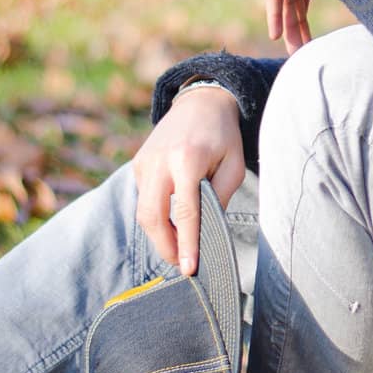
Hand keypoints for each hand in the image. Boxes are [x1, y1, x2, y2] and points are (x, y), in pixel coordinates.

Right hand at [131, 85, 244, 274]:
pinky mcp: (138, 164)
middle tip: (180, 264)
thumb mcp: (233, 165)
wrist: (200, 103)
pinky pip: (144, 198)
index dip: (187, 243)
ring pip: (144, 212)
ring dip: (159, 235)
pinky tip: (172, 221)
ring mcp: (144, 162)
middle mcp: (160, 161)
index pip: (185, 212)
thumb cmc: (223, 136)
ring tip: (178, 248)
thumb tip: (206, 232)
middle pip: (153, 217)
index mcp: (188, 159)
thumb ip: (220, 198)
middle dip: (165, 246)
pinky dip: (156, 215)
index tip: (189, 268)